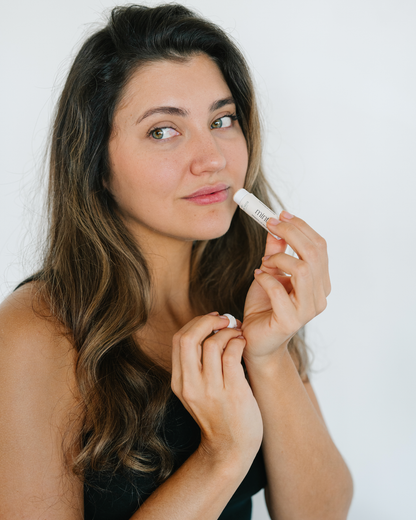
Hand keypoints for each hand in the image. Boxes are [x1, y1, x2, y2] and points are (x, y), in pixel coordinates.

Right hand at [171, 313, 262, 464]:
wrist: (231, 448)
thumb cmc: (219, 414)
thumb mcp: (196, 391)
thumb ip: (196, 365)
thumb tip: (208, 328)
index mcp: (179, 382)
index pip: (178, 340)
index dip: (196, 323)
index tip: (212, 320)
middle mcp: (191, 385)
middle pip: (188, 338)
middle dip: (207, 320)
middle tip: (224, 319)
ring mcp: (211, 390)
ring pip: (212, 344)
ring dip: (228, 331)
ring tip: (238, 333)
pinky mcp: (232, 393)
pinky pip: (232, 355)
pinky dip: (238, 342)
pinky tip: (243, 344)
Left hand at [241, 211, 330, 364]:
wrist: (255, 339)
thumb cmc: (264, 307)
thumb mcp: (269, 273)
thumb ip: (275, 253)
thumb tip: (276, 228)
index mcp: (319, 282)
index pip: (319, 246)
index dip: (301, 227)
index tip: (280, 214)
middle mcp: (319, 295)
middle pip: (315, 253)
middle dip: (291, 232)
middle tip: (271, 224)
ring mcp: (307, 310)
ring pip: (304, 269)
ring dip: (279, 259)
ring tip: (264, 264)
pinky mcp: (290, 321)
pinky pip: (280, 290)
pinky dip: (266, 279)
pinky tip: (258, 278)